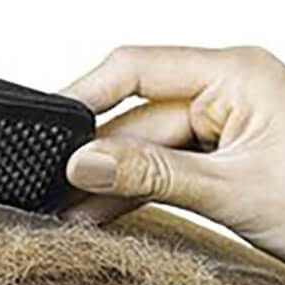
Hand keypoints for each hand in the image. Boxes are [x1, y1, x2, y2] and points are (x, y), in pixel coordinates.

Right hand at [59, 45, 284, 268]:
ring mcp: (224, 126)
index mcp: (235, 74)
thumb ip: (152, 174)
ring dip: (110, 183)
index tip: (48, 127)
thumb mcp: (236, 191)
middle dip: (96, 159)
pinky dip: (137, 194)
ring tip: (69, 216)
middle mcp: (225, 91)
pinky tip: (102, 217)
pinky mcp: (224, 159)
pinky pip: (165, 169)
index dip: (85, 94)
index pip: (136, 68)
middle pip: (136, 118)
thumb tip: (83, 164)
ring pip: (146, 149)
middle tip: (53, 194)